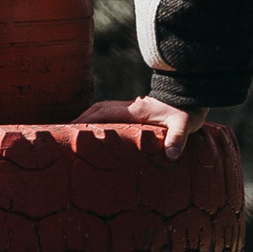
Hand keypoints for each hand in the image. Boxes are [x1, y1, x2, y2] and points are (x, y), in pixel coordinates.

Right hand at [76, 96, 204, 160]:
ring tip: (71, 134)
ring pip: (101, 111)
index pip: (102, 113)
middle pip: (96, 110)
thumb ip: (177, 138)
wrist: (192, 96)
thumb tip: (170, 155)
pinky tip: (94, 134)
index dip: (84, 121)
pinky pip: (110, 115)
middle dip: (78, 120)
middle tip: (60, 134)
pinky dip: (98, 121)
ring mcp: (130, 109)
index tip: (66, 131)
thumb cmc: (187, 111)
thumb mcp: (184, 125)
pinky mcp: (134, 112)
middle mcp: (128, 107)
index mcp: (134, 110)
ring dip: (86, 120)